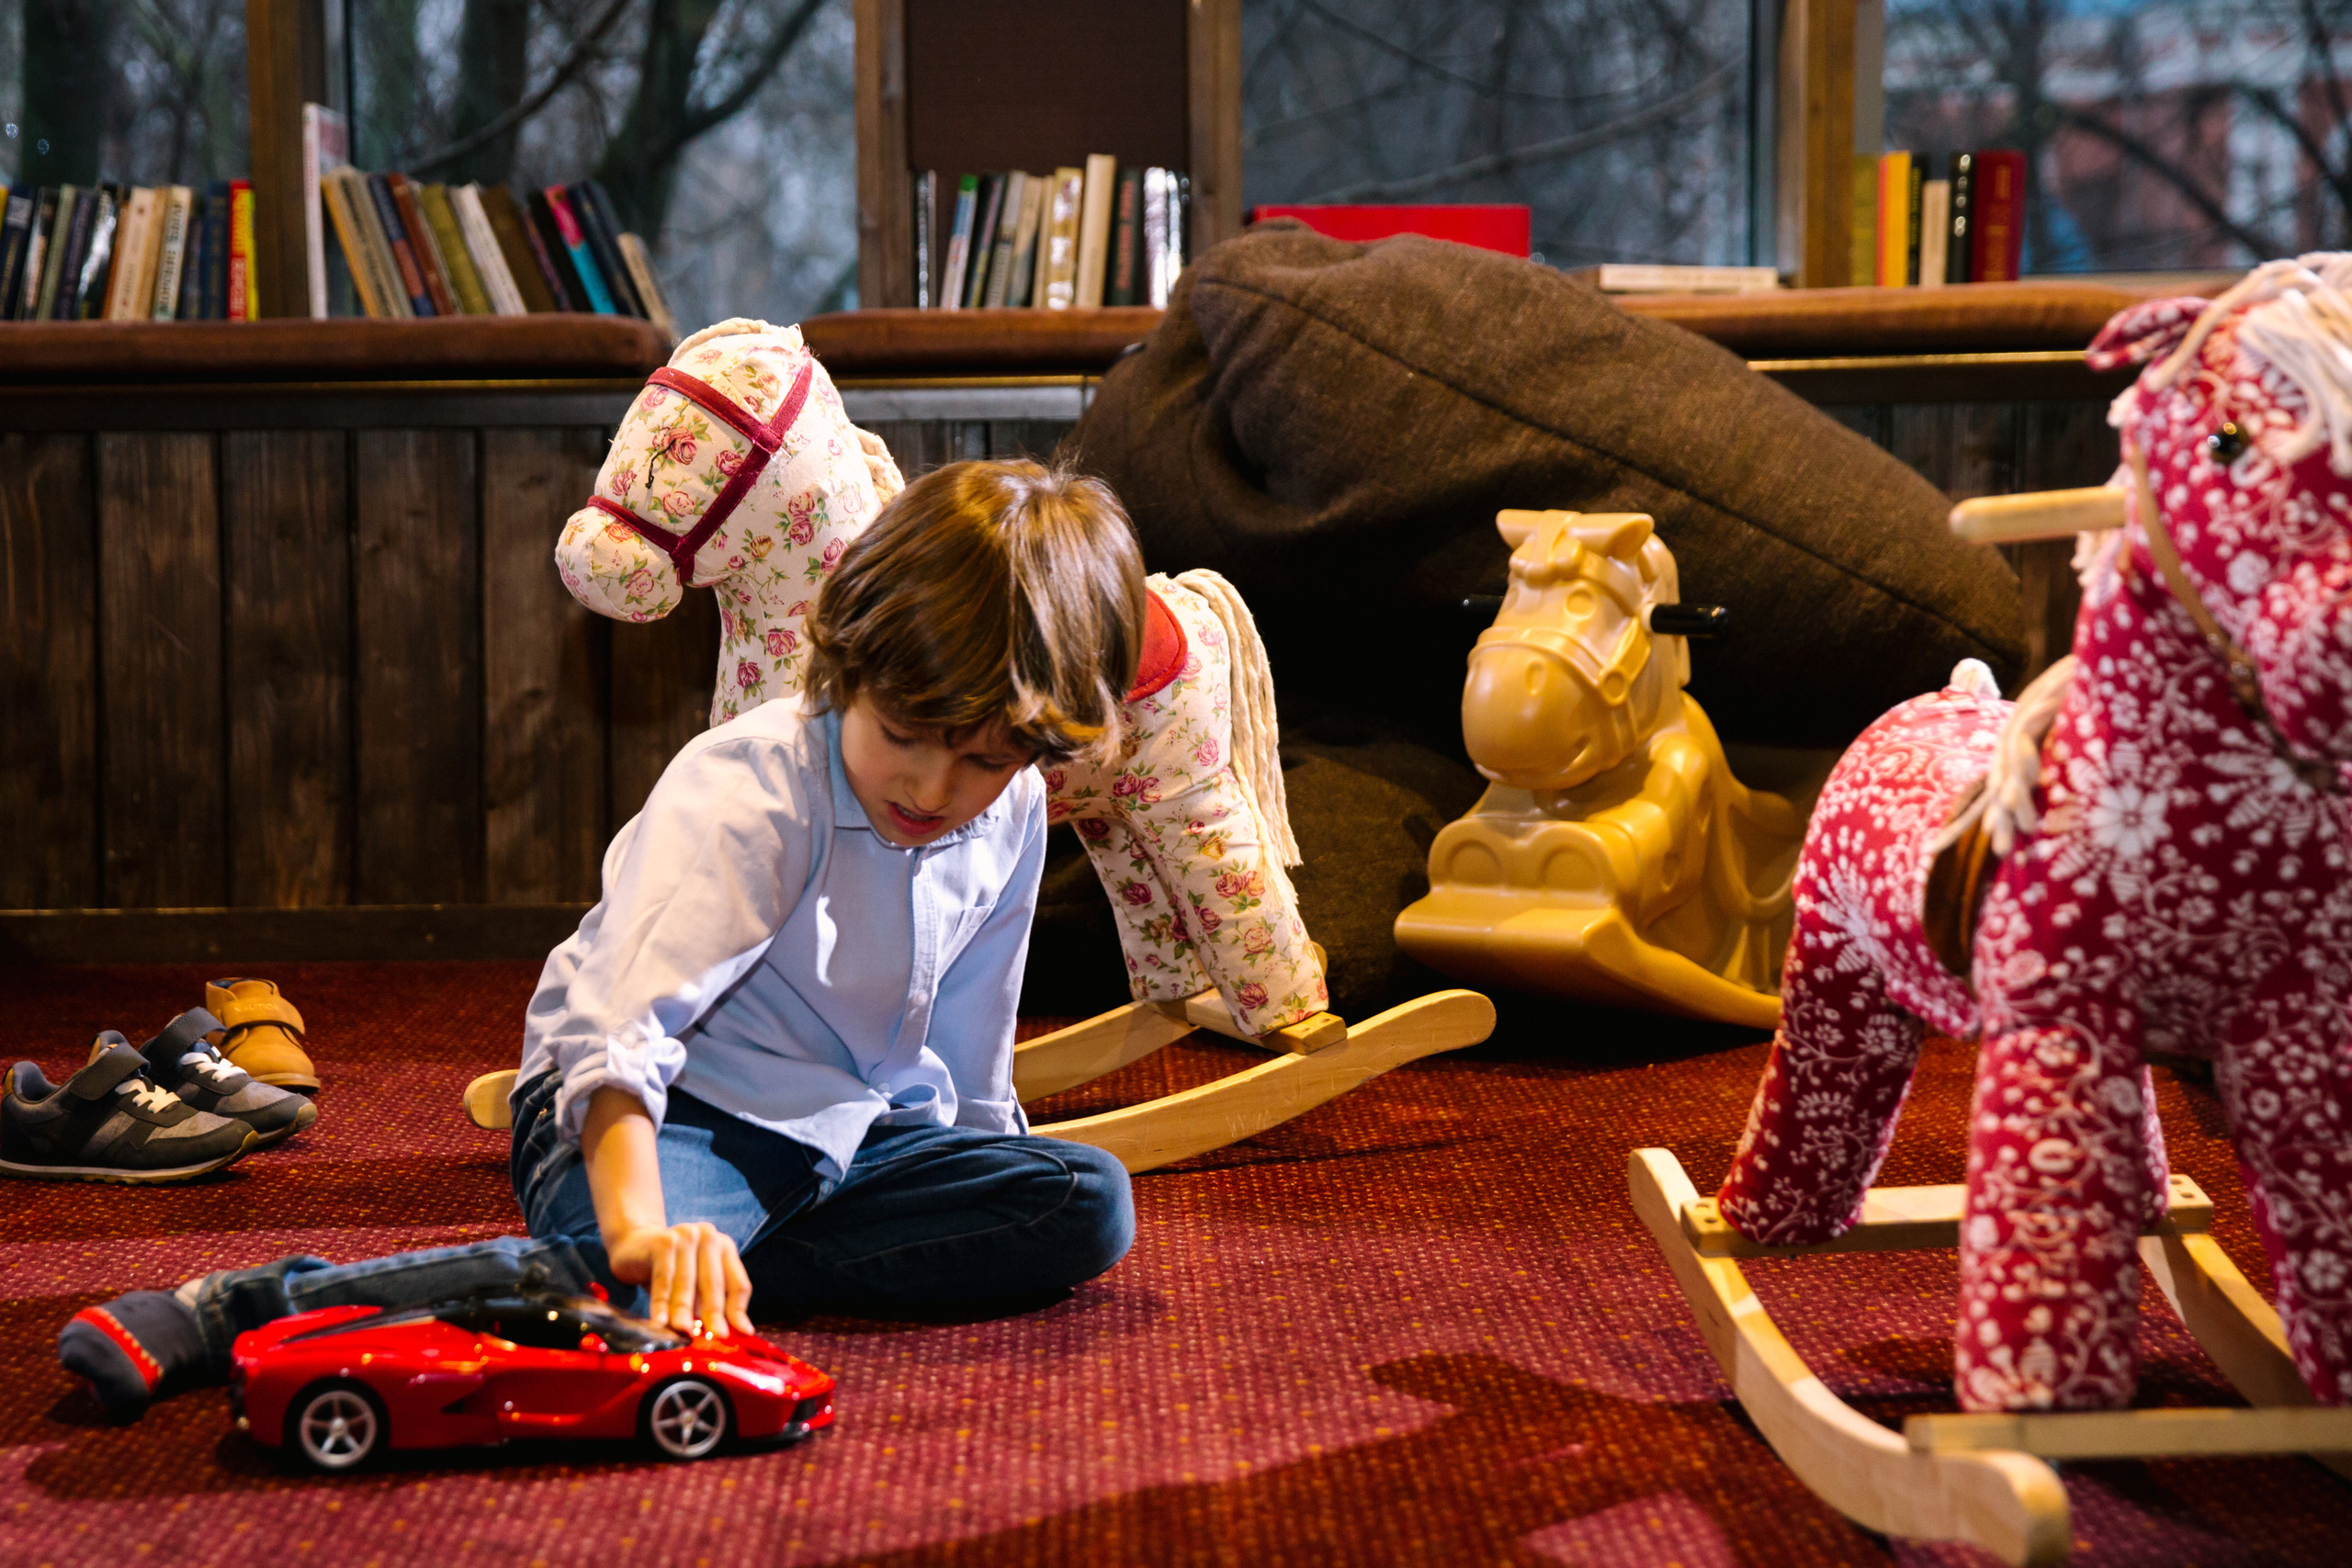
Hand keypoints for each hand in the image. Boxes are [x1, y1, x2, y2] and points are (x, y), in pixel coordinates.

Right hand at [605, 1221, 753, 1339]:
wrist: (634, 1246)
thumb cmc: (671, 1271)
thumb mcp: (695, 1286)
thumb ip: (709, 1305)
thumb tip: (723, 1336)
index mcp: (725, 1248)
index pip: (738, 1284)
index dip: (739, 1312)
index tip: (742, 1334)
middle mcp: (709, 1237)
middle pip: (714, 1283)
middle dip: (714, 1314)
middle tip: (716, 1337)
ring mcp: (686, 1236)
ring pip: (686, 1283)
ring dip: (684, 1311)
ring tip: (685, 1333)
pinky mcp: (663, 1241)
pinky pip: (663, 1279)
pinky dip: (661, 1303)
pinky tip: (659, 1322)